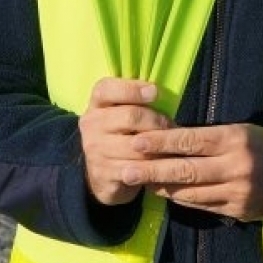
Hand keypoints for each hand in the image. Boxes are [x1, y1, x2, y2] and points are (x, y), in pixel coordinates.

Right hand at [78, 78, 172, 205]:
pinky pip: (135, 169)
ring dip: (158, 146)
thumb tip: (162, 95)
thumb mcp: (122, 112)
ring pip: (136, 146)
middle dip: (156, 120)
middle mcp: (91, 124)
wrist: (101, 172)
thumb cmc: (121, 134)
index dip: (132, 89)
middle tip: (171, 126)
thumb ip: (137, 101)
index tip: (155, 92)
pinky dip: (153, 167)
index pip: (108, 89)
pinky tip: (162, 165)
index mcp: (96, 103)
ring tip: (170, 146)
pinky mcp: (102, 173)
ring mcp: (94, 150)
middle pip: (130, 116)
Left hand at [125, 122, 262, 222]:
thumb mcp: (238, 131)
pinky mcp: (238, 211)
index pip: (190, 141)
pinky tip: (166, 194)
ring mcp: (237, 191)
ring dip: (163, 188)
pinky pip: (203, 206)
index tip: (137, 142)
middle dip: (152, 170)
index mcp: (234, 139)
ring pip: (191, 191)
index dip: (161, 143)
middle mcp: (235, 166)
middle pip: (186, 169)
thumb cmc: (261, 145)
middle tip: (126, 170)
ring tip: (141, 183)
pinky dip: (182, 200)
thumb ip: (207, 138)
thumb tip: (167, 142)